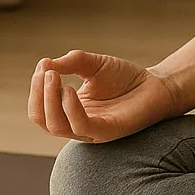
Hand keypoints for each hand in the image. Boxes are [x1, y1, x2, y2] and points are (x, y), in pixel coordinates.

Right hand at [28, 50, 178, 143]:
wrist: (158, 85)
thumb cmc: (126, 77)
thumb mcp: (93, 64)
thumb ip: (71, 63)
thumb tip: (44, 64)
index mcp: (69, 111)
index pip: (40, 108)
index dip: (36, 88)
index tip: (43, 65)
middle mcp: (77, 124)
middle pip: (42, 119)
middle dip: (38, 95)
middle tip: (45, 72)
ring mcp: (92, 130)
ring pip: (57, 126)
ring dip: (50, 100)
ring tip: (54, 77)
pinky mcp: (108, 131)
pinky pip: (81, 126)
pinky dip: (70, 108)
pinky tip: (70, 89)